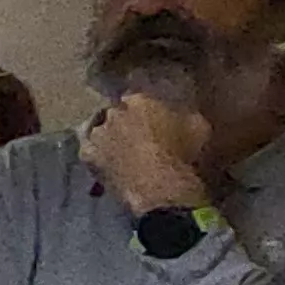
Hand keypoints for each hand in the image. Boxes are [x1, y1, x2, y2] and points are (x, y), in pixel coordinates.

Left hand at [82, 93, 212, 211]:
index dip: (142, 109)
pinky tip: (101, 159)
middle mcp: (115, 112)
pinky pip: (87, 150)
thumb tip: (180, 112)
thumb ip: (184, 113)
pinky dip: (93, 152)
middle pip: (116, 112)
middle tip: (135, 136)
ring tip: (117, 149)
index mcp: (142, 100)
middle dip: (124, 121)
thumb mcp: (198, 125)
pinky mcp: (89, 155)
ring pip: (98, 129)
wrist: (162, 187)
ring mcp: (99, 133)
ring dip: (106, 136)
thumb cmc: (185, 155)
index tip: (148, 118)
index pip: (136, 97)